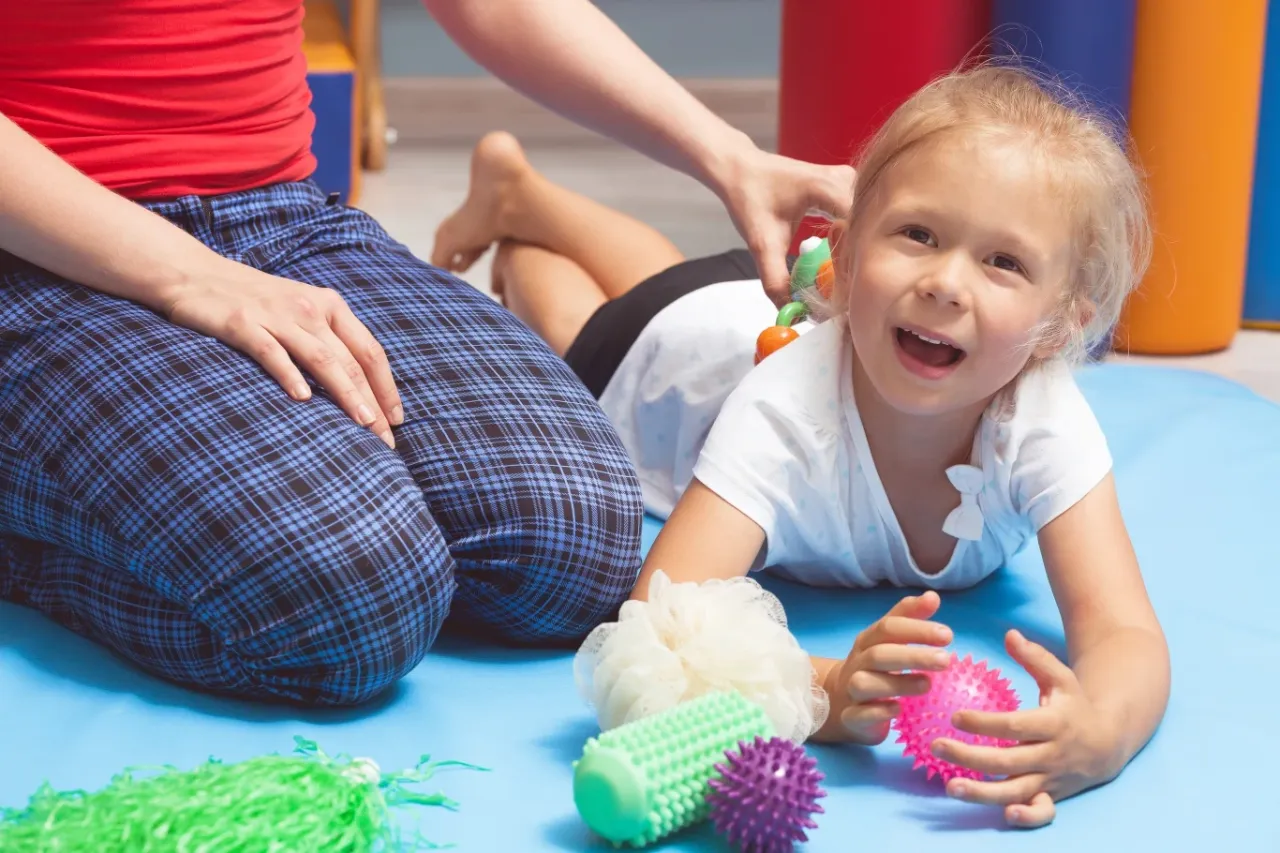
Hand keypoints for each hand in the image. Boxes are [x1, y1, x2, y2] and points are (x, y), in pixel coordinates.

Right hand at [162, 258, 402, 447]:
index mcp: (330, 305)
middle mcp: (310, 309)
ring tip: (362, 424)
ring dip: (346, 394)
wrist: (193, 273)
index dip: (386, 385)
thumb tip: (358, 384)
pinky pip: (272, 353)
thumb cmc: (253, 300)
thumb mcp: (300, 310)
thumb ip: (327, 339)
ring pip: (321, 360)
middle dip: (372, 401)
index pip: (369, 350)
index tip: (397, 419)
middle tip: (385, 438)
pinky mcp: (242, 323)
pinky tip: (303, 399)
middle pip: (350, 361)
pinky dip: (289, 375)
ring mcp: (277, 316)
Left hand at [712, 143, 854, 306]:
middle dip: (860, 257)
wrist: (741, 169)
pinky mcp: (846, 185)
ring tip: (847, 275)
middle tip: (850, 289)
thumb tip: (794, 311)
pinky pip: (859, 214)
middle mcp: (844, 179)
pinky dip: (853, 236)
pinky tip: (843, 257)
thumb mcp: (761, 243)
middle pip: (868, 224)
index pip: (860, 226)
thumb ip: (776, 279)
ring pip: (867, 219)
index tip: (850, 288)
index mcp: (826, 187)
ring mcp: (848, 179)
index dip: (858, 258)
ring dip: (859, 246)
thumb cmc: (749, 198)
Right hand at [823, 591, 952, 743]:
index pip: (888, 628)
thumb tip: (933, 596)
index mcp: (868, 640)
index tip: (948, 635)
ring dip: (898, 683)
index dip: (916, 629)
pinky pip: (859, 714)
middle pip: (879, 654)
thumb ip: (909, 617)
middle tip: (946, 660)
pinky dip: (879, 712)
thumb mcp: (890, 639)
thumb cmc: (876, 666)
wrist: (841, 699)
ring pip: (865, 683)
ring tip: (928, 685)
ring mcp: (851, 690)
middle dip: (913, 656)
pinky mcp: (851, 717)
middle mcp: (858, 663)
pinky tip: (899, 709)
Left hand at [931, 630, 1119, 828]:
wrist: (1108, 742)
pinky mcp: (1052, 796)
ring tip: (950, 786)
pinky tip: (1002, 815)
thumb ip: (1035, 657)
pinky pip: (1041, 812)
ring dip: (982, 793)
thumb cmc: (1074, 705)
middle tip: (936, 745)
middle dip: (970, 756)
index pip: (1014, 726)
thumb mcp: (1061, 677)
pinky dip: (1026, 817)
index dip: (984, 723)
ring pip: (1016, 791)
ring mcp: (1052, 779)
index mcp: (1054, 723)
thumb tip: (1009, 634)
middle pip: (1008, 761)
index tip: (954, 716)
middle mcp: (1053, 755)